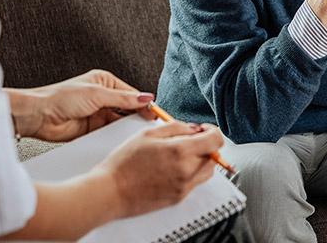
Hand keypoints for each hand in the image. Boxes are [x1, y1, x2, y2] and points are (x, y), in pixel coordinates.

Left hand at [6, 69, 154, 142]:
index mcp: (105, 82)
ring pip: (121, 121)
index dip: (144, 104)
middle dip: (138, 116)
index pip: (131, 94)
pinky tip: (124, 139)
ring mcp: (98, 113)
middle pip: (128, 108)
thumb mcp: (97, 95)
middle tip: (151, 126)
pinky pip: (111, 132)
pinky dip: (118, 136)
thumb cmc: (61, 98)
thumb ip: (123, 99)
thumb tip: (145, 98)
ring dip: (128, 127)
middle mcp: (103, 97)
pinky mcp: (93, 128)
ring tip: (138, 133)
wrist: (39, 116)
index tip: (156, 113)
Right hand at [95, 122, 224, 218]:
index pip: (216, 140)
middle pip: (214, 156)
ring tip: (179, 155)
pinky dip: (190, 173)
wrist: (111, 191)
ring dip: (200, 160)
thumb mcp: (148, 133)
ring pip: (207, 171)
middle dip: (205, 146)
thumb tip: (195, 129)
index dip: (211, 131)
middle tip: (188, 141)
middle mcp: (187, 170)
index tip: (202, 129)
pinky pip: (195, 182)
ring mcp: (184, 186)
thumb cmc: (124, 162)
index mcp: (180, 151)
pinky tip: (171, 168)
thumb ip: (176, 127)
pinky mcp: (179, 198)